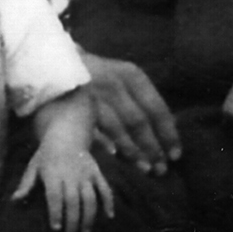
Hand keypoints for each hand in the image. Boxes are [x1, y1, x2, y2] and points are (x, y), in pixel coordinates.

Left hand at [12, 143, 114, 231]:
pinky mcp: (96, 172)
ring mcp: (85, 174)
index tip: (56, 228)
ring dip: (89, 217)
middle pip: (73, 201)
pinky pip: (105, 188)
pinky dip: (109, 202)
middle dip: (72, 221)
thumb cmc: (46, 154)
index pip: (55, 196)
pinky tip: (109, 216)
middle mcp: (70, 175)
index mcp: (53, 174)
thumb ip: (26, 184)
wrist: (67, 134)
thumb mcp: (34, 166)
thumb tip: (15, 201)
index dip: (56, 213)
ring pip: (90, 198)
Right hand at [81, 51, 181, 173]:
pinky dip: (107, 144)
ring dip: (133, 151)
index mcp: (131, 75)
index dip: (168, 134)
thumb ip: (143, 100)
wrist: (57, 62)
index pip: (157, 108)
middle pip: (139, 122)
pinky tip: (116, 157)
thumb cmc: (99, 75)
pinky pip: (95, 131)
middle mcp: (114, 83)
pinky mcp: (76, 106)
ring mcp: (94, 95)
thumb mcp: (124, 78)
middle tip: (162, 169)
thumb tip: (171, 127)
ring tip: (145, 168)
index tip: (176, 154)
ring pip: (118, 129)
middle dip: (152, 148)